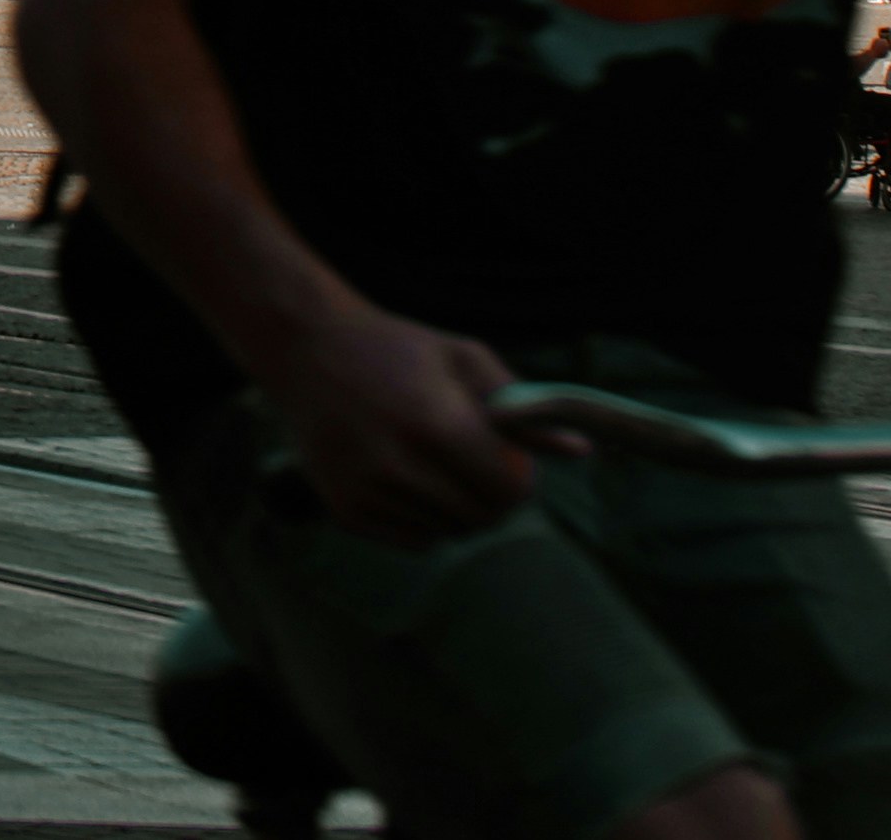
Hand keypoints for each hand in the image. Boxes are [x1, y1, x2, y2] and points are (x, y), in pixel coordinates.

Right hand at [259, 307, 534, 545]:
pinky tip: (409, 477)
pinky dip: (424, 518)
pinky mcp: (345, 511)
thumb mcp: (466, 360)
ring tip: (439, 463)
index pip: (507, 490)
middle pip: (481, 518)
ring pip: (449, 532)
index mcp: (435, 424)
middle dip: (493, 497)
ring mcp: (367, 493)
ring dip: (457, 507)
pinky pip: (414, 540)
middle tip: (479, 464)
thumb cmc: (399, 350)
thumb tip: (581, 451)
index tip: (512, 461)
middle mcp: (397, 465)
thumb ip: (524, 409)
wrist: (309, 350)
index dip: (520, 479)